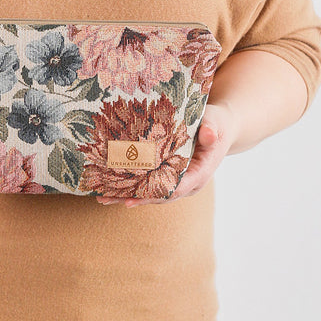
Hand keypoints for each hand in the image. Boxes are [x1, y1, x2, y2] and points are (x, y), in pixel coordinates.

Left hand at [97, 102, 235, 207]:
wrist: (218, 126)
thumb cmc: (216, 123)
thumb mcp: (216, 122)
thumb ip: (211, 129)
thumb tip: (209, 135)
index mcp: (199, 174)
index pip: (176, 188)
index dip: (155, 193)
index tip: (135, 197)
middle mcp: (187, 183)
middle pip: (158, 195)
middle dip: (135, 197)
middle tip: (109, 198)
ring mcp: (176, 180)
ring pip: (150, 192)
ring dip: (127, 194)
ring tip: (102, 197)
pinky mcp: (167, 174)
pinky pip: (148, 182)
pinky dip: (131, 184)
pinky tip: (110, 184)